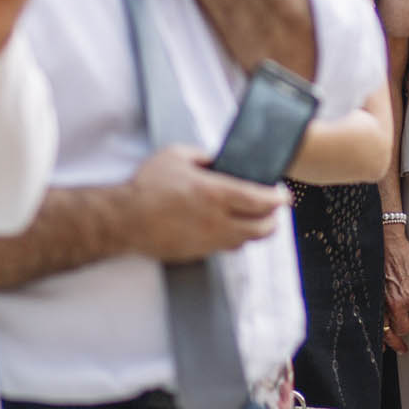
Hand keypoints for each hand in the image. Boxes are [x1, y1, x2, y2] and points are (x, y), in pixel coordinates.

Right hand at [124, 145, 289, 259]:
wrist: (124, 220)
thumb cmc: (148, 185)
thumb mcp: (176, 156)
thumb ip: (203, 156)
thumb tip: (218, 160)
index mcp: (215, 193)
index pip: (260, 200)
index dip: (277, 199)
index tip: (283, 195)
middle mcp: (217, 221)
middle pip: (261, 228)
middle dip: (274, 219)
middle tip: (275, 210)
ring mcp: (208, 241)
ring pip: (245, 241)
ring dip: (255, 231)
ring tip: (256, 220)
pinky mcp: (197, 253)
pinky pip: (225, 249)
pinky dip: (234, 239)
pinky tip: (230, 228)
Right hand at [382, 225, 408, 352]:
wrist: (385, 245)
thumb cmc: (403, 255)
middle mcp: (397, 304)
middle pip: (406, 328)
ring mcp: (382, 304)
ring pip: (389, 331)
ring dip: (395, 338)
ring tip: (400, 347)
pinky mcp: (373, 301)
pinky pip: (375, 324)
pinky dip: (380, 335)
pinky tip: (382, 343)